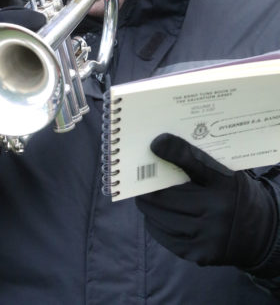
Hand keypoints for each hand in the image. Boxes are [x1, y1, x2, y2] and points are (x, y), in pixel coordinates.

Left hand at [136, 133, 276, 268]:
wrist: (260, 234)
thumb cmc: (236, 196)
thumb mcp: (224, 175)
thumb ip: (193, 161)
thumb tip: (158, 145)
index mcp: (223, 189)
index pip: (189, 168)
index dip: (167, 158)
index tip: (153, 146)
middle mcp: (215, 215)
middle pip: (167, 199)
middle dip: (148, 190)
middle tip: (140, 182)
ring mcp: (206, 238)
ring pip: (163, 219)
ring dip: (149, 208)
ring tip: (144, 199)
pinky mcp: (199, 255)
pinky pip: (167, 238)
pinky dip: (156, 225)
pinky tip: (153, 217)